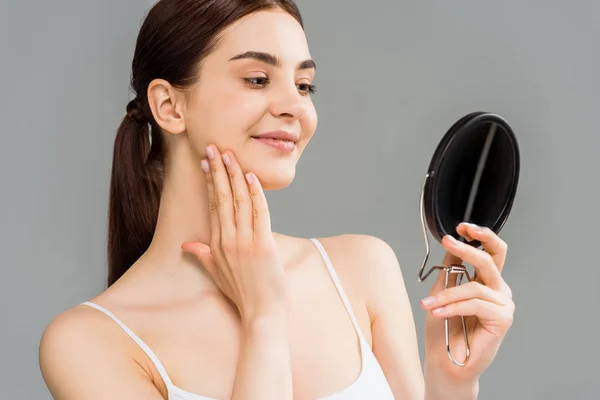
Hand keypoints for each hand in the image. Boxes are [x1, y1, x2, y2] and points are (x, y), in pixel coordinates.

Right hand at [181, 145, 288, 322]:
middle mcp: (228, 239)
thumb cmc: (241, 293)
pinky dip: (255, 193)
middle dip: (218, 170)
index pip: (212, 205)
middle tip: (214, 148)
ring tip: (230, 155)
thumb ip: (202, 255)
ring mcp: (245, 242)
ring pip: (238, 200)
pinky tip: (250, 177)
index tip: (206, 163)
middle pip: (221, 197)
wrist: (261, 313)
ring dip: (235, 175)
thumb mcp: (216, 273)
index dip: (210, 182)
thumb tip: (186, 244)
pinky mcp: (263, 245)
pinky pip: (259, 212)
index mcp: (216, 244)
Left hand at [421, 223, 514, 384]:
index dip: (480, 235)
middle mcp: (498, 290)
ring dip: (446, 295)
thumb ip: (451, 270)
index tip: (460, 227)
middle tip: (448, 241)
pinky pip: (475, 304)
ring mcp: (503, 304)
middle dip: (467, 247)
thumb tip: (451, 246)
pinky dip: (452, 307)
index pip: (492, 251)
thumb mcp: (442, 291)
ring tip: (427, 304)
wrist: (446, 361)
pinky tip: (436, 312)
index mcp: (486, 281)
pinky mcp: (503, 318)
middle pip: (489, 259)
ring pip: (474, 287)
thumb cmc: (444, 329)